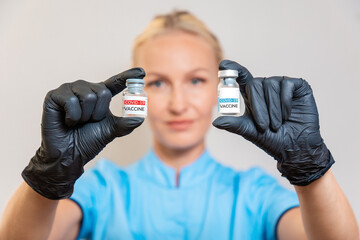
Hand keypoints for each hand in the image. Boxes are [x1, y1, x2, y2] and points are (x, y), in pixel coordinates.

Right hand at [22, 68, 144, 198]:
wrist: (69, 155)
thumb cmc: (88, 141)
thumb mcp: (110, 131)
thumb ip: (125, 124)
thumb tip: (140, 118)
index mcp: (99, 95)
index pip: (115, 82)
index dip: (127, 76)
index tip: (141, 72)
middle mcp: (85, 89)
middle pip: (102, 92)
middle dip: (99, 113)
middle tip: (89, 122)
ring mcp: (69, 90)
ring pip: (88, 97)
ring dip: (85, 116)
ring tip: (77, 122)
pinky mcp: (54, 96)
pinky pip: (71, 101)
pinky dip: (73, 116)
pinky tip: (67, 121)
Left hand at [213, 60, 333, 185]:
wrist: (295, 147)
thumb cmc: (272, 139)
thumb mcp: (250, 131)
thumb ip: (234, 124)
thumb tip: (215, 122)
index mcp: (252, 95)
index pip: (241, 77)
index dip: (233, 69)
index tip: (223, 65)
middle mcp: (266, 87)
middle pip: (255, 83)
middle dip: (258, 107)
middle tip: (264, 126)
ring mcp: (282, 85)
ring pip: (271, 85)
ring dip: (273, 108)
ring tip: (277, 125)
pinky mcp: (298, 86)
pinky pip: (287, 85)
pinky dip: (285, 101)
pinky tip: (287, 115)